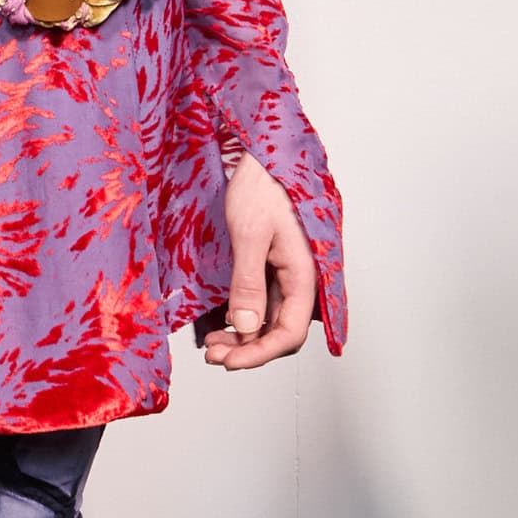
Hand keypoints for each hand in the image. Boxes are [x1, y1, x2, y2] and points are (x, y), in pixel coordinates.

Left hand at [201, 151, 315, 370]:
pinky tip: (221, 323)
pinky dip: (242, 317)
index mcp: (304, 274)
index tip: (229, 362)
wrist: (261, 154)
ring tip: (213, 344)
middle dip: (248, 350)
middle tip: (213, 355)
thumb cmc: (261, 185)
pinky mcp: (271, 266)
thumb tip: (245, 327)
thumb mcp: (249, 233)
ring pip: (269, 320)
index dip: (260, 354)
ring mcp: (286, 273)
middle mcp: (300, 279)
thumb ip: (248, 282)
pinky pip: (261, 302)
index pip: (289, 333)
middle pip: (280, 332)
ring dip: (243, 337)